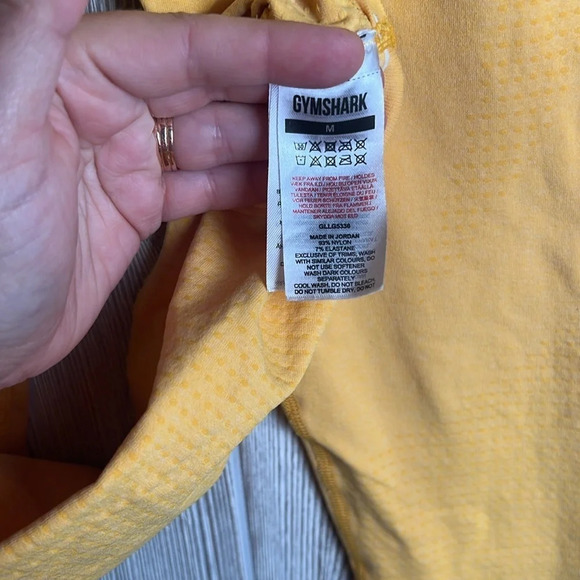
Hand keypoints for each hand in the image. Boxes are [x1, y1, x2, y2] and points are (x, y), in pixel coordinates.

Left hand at [0, 1, 362, 387]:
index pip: (191, 51)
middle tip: (356, 111)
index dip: (268, 53)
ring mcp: (129, 163)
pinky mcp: (139, 210)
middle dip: (286, 98)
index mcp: (81, 76)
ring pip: (220, 143)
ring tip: (338, 154)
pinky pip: (206, 189)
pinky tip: (290, 192)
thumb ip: (35, 40)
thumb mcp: (0, 132)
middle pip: (216, 92)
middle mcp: (110, 110)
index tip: (338, 60)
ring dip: (277, 148)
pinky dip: (249, 190)